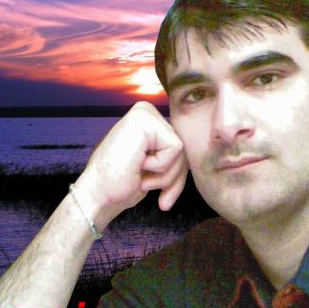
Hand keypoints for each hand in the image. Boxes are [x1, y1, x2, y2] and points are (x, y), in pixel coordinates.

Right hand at [74, 101, 187, 229]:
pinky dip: (159, 166)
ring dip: (164, 174)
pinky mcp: (144, 119)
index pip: (182, 147)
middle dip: (172, 176)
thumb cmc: (123, 185)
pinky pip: (176, 148)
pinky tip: (137, 165)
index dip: (173, 173)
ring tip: (138, 173)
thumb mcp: (157, 167)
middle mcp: (146, 111)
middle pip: (185, 147)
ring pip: (183, 149)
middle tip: (144, 183)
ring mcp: (144, 112)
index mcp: (148, 120)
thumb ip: (177, 157)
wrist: (97, 196)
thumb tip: (210, 155)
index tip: (149, 183)